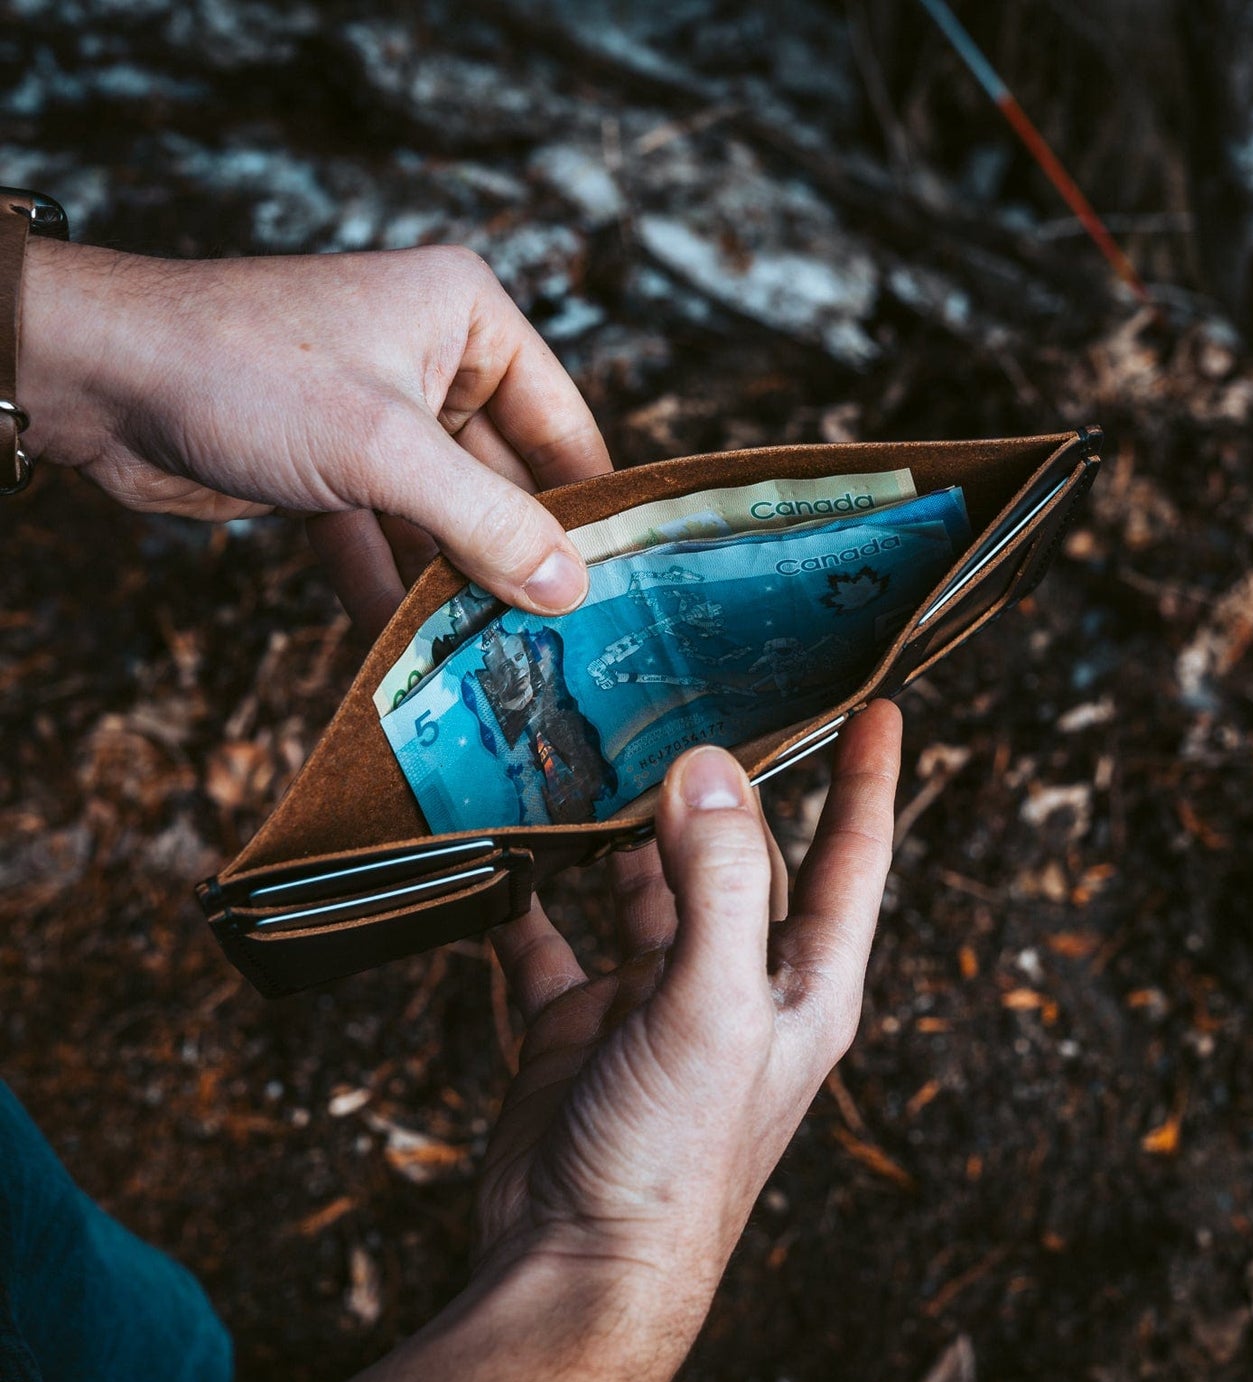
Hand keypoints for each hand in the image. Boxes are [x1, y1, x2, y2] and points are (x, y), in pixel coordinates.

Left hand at [18, 240, 609, 634]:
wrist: (99, 380)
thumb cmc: (243, 370)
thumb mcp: (385, 448)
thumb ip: (485, 520)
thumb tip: (570, 587)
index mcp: (465, 319)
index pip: (560, 421)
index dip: (587, 503)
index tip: (617, 581)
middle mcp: (430, 361)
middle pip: (502, 479)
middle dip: (515, 557)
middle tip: (555, 636)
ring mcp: (379, 417)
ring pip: (442, 516)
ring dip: (454, 584)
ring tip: (493, 656)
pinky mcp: (332, 466)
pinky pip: (382, 537)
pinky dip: (387, 587)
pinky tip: (406, 650)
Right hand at [476, 701, 902, 1381]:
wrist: (574, 1270)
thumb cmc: (674, 1162)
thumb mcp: (714, 1009)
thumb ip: (720, 884)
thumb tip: (707, 769)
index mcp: (800, 983)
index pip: (851, 858)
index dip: (869, 779)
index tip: (879, 706)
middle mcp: (734, 985)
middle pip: (738, 861)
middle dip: (718, 791)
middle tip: (693, 705)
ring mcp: (654, 1005)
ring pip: (640, 890)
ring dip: (617, 838)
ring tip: (589, 762)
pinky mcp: (580, 1029)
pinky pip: (552, 945)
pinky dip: (531, 905)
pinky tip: (506, 860)